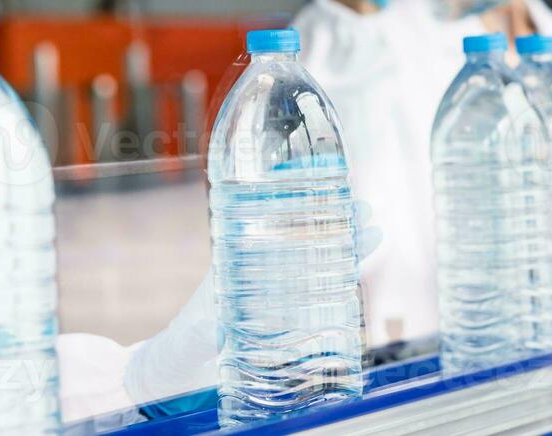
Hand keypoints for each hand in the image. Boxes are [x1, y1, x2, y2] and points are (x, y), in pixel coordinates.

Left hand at [125, 197, 380, 411]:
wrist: (180, 372)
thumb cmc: (183, 344)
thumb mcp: (194, 332)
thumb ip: (204, 329)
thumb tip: (216, 325)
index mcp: (236, 264)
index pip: (268, 223)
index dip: (294, 201)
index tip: (319, 180)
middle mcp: (259, 272)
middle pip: (301, 237)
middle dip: (332, 220)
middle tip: (363, 207)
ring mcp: (275, 293)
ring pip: (316, 260)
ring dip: (344, 244)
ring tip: (371, 227)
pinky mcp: (287, 318)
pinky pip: (319, 292)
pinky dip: (341, 276)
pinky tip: (360, 266)